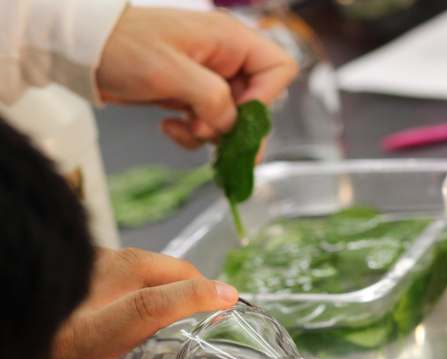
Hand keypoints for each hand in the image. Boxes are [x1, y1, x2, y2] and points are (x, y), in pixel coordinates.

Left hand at [40, 248, 237, 358]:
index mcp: (80, 340)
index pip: (145, 306)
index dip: (191, 296)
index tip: (226, 296)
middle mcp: (72, 304)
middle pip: (140, 267)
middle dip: (184, 274)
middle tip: (211, 293)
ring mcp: (60, 288)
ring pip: (119, 257)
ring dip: (154, 269)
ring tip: (177, 289)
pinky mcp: (50, 284)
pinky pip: (97, 263)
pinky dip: (125, 270)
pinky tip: (129, 291)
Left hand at [97, 8, 297, 147]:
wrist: (84, 51)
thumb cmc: (124, 47)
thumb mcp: (171, 72)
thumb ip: (212, 98)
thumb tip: (230, 124)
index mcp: (229, 41)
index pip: (278, 70)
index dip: (265, 100)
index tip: (237, 119)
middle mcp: (224, 59)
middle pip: (257, 102)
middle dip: (236, 128)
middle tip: (215, 144)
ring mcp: (207, 79)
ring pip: (231, 120)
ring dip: (211, 135)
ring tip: (183, 128)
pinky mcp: (189, 97)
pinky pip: (207, 125)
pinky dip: (192, 135)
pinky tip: (169, 128)